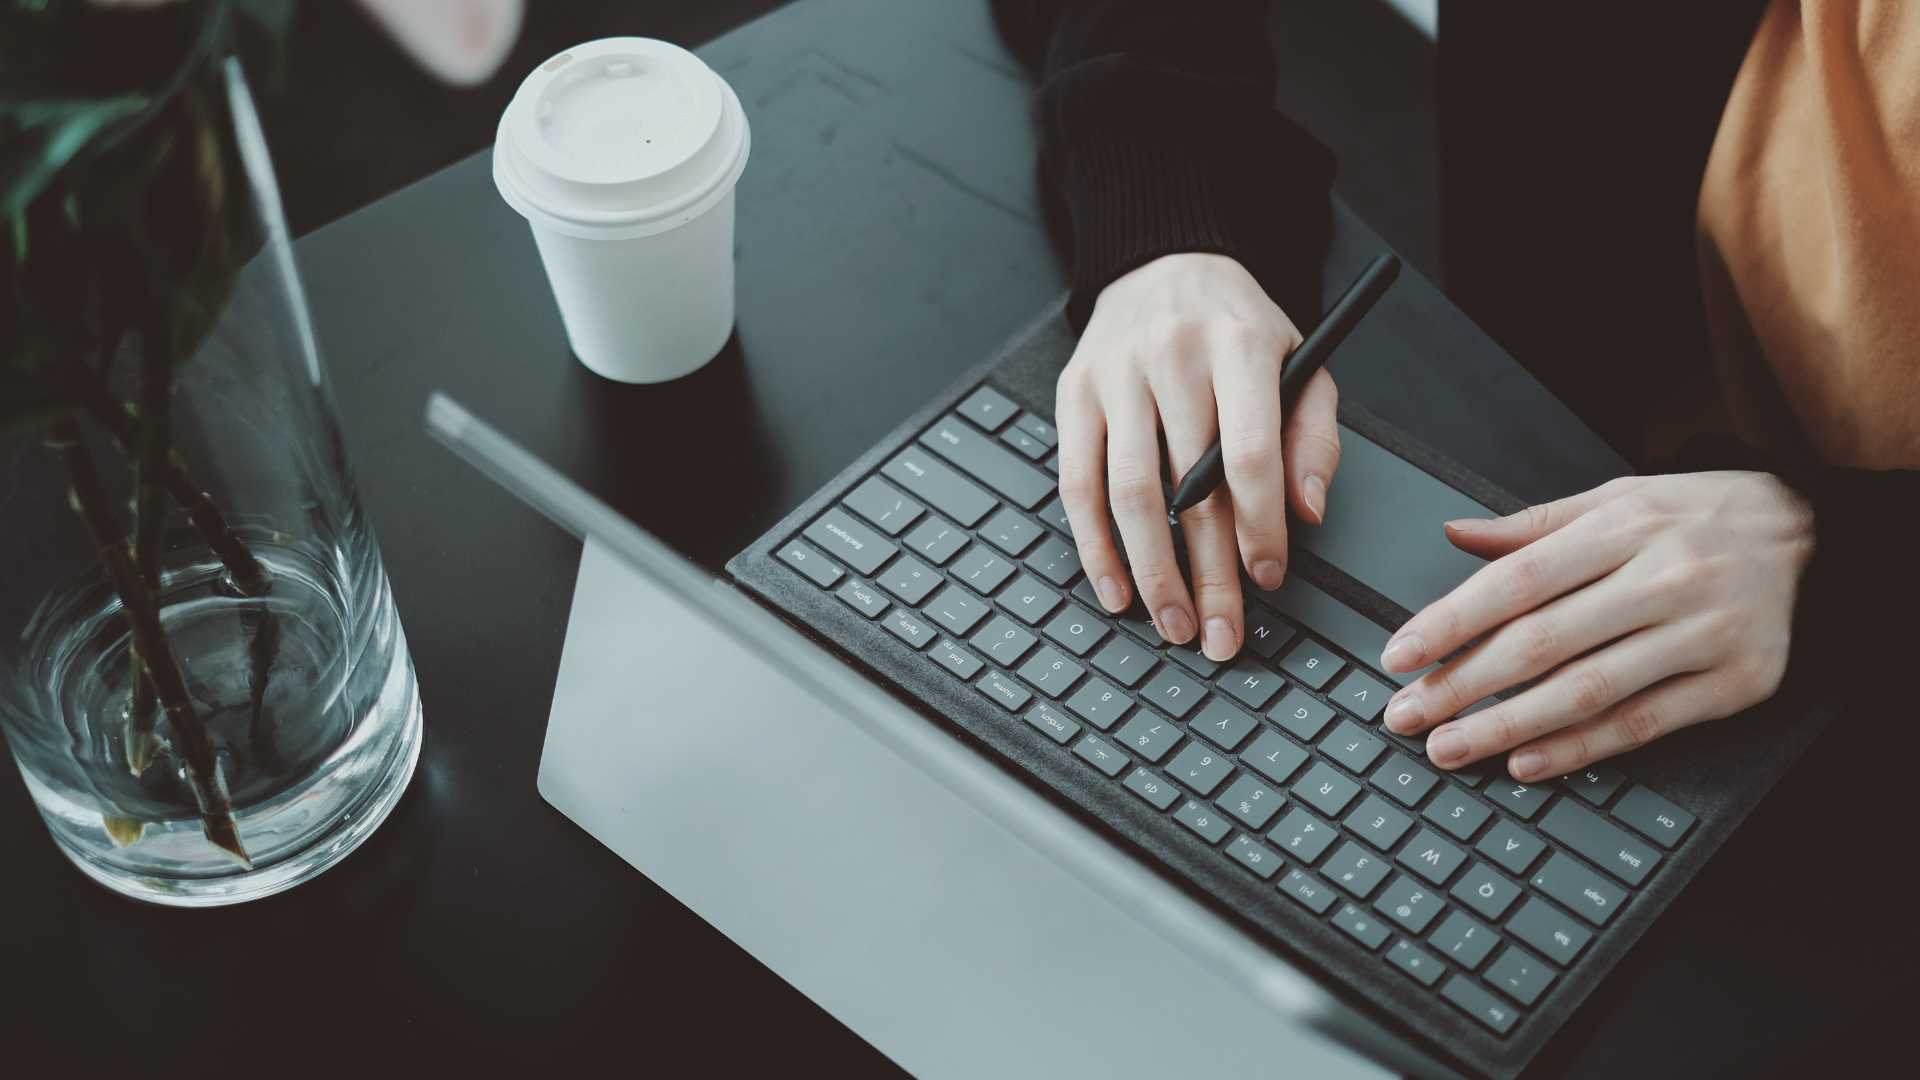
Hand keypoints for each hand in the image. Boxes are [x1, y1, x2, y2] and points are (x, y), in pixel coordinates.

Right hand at [1055, 253, 1339, 659]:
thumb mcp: (1301, 363)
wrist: (1163, 262)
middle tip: (1220, 633)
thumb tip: (1305, 512)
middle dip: (1207, 573)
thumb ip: (1313, 437)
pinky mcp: (1073, 394)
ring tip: (1173, 623)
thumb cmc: (1237, 328)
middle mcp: (1171, 357)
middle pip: (1188, 488)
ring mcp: (1115, 376)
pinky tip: (1116, 589)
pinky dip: (1095, 546)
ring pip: (1129, 494)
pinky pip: (1076, 484)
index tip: (1268, 578)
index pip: (1248, 453)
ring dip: (1151, 571)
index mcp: (1238, 346)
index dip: (1259, 526)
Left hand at [1379, 472, 1813, 780]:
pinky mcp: (1736, 683)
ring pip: (1587, 691)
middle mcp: (1662, 579)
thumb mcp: (1615, 498)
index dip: (1450, 622)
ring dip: (1507, 726)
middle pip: (1542, 642)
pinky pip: (1644, 723)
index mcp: (1623, 528)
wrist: (1811, 532)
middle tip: (1406, 716)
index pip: (1516, 582)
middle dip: (1462, 685)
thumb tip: (1453, 534)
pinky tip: (1527, 763)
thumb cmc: (1695, 516)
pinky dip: (1581, 749)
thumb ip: (1532, 525)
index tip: (1399, 656)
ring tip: (1450, 749)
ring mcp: (1703, 634)